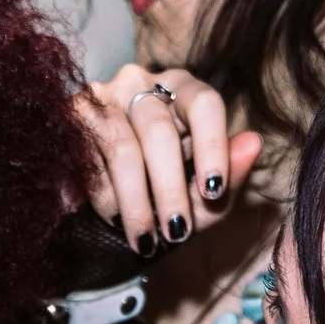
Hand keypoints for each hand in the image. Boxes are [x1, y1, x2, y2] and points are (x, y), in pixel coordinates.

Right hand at [79, 64, 260, 253]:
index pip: (204, 103)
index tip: (214, 191)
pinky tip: (116, 221)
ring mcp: (101, 97)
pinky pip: (90, 164)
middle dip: (170, 188)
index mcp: (183, 89)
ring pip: (121, 149)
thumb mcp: (201, 191)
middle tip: (178, 231)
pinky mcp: (70, 118)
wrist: (107, 198)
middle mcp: (141, 82)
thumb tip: (254, 142)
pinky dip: (105, 200)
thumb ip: (230, 174)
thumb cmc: (163, 188)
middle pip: (158, 131)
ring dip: (136, 203)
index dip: (211, 146)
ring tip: (147, 240)